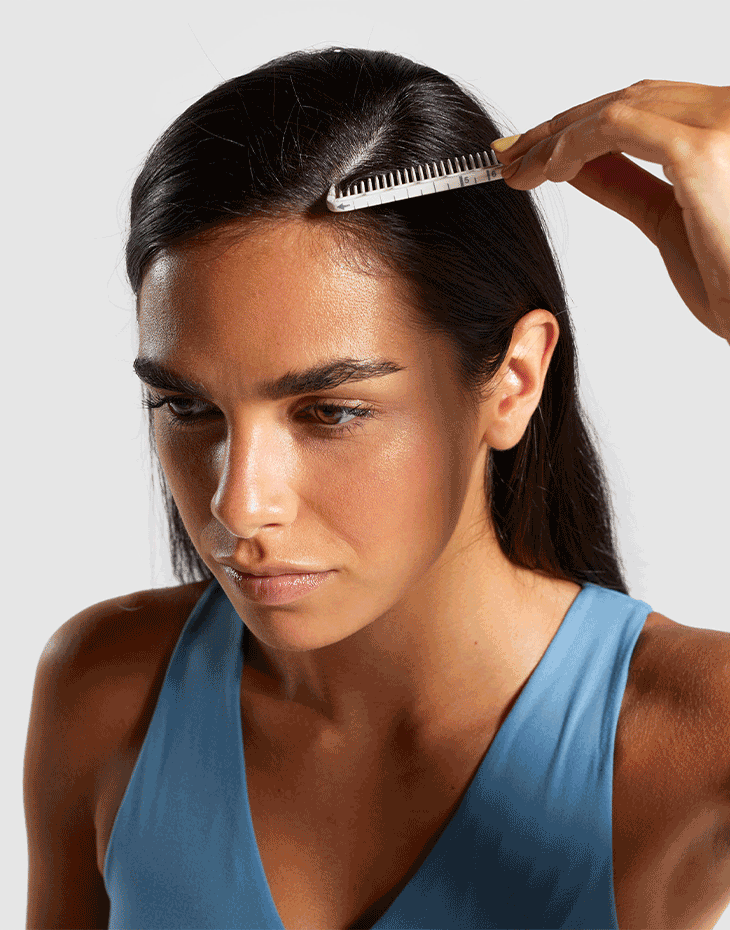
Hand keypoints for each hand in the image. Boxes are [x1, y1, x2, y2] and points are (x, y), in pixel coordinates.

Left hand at [491, 80, 729, 343]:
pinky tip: (549, 170)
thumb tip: (577, 164)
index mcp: (726, 127)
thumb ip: (625, 183)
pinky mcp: (702, 151)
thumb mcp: (669, 219)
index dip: (585, 123)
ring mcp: (721, 125)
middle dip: (563, 126)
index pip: (647, 107)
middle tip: (513, 154)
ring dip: (559, 136)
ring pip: (620, 108)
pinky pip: (617, 128)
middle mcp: (729, 113)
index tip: (536, 150)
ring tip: (520, 167)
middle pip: (631, 101)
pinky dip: (574, 144)